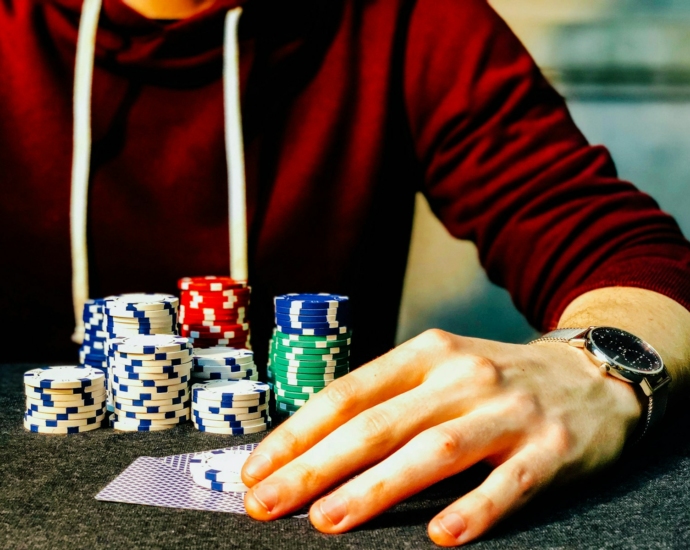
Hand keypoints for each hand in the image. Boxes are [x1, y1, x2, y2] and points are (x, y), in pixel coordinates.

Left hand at [241, 329, 641, 545]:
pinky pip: (508, 484)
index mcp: (426, 354)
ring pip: (434, 451)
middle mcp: (462, 376)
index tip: (257, 469)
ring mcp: (507, 411)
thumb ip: (389, 399)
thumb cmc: (495, 381)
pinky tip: (442, 536)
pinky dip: (475, 510)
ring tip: (328, 520)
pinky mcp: (549, 449)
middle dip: (315, 466)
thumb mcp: (440, 369)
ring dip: (377, 487)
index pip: (348, 393)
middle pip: (378, 424)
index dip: (298, 432)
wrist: (590, 374)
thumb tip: (314, 445)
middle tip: (268, 503)